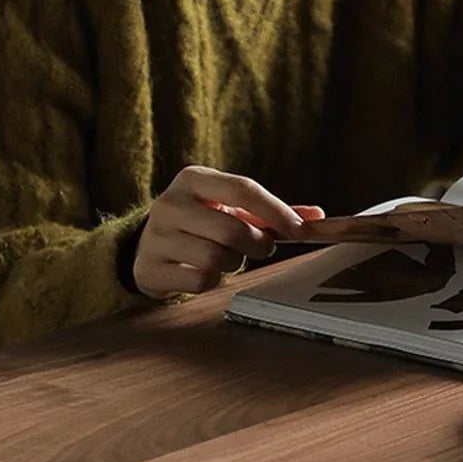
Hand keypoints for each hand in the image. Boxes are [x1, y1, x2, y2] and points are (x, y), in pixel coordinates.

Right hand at [132, 166, 323, 299]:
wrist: (146, 247)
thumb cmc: (199, 224)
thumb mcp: (229, 208)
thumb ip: (269, 212)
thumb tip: (316, 217)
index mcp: (193, 179)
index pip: (243, 188)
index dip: (276, 211)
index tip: (302, 231)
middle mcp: (170, 203)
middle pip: (232, 229)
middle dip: (256, 245)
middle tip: (259, 248)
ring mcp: (156, 236)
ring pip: (216, 258)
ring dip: (233, 264)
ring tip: (225, 257)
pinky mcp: (149, 268)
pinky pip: (200, 281)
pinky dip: (212, 281)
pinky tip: (203, 272)